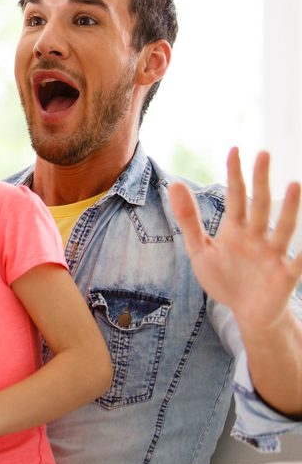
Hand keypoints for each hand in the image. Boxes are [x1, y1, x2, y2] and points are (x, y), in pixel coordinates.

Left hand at [170, 148, 301, 334]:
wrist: (246, 313)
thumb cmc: (225, 278)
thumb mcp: (200, 249)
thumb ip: (189, 219)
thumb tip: (173, 184)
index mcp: (236, 229)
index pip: (235, 197)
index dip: (234, 175)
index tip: (234, 150)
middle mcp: (257, 237)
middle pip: (259, 205)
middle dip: (260, 181)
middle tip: (263, 154)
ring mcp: (273, 255)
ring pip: (282, 228)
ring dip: (289, 208)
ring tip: (294, 184)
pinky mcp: (285, 275)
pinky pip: (298, 263)